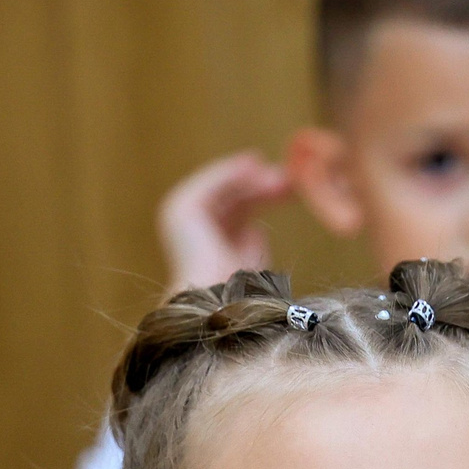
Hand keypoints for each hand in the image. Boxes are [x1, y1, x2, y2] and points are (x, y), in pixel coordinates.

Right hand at [157, 151, 292, 290]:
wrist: (223, 303)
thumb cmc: (241, 290)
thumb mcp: (250, 255)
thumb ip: (250, 236)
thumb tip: (256, 223)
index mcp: (201, 240)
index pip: (233, 209)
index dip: (259, 195)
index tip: (286, 187)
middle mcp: (187, 227)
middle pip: (229, 196)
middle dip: (259, 184)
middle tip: (288, 177)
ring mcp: (180, 216)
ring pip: (222, 187)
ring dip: (251, 177)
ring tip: (279, 175)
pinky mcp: (181, 208)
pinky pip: (213, 182)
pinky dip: (235, 172)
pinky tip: (257, 166)